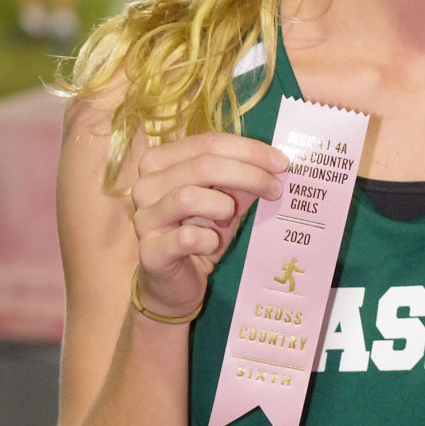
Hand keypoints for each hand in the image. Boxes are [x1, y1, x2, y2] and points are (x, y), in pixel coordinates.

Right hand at [129, 131, 287, 317]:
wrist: (175, 283)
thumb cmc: (198, 233)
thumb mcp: (223, 201)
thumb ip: (241, 180)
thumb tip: (274, 164)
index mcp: (160, 162)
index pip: (208, 142)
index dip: (249, 150)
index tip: (280, 162)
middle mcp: (146, 185)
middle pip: (203, 165)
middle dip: (248, 174)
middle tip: (275, 189)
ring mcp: (144, 218)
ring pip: (189, 197)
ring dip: (223, 207)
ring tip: (231, 218)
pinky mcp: (150, 251)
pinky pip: (186, 237)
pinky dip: (208, 240)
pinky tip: (212, 245)